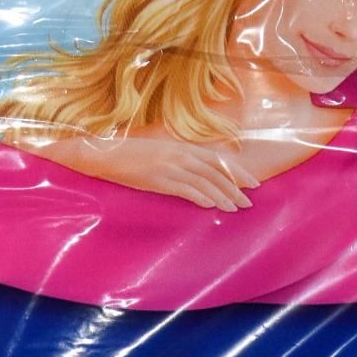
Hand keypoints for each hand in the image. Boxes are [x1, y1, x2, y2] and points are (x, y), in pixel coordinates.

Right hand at [56, 135, 257, 210]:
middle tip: (248, 202)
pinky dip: (200, 196)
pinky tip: (212, 205)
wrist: (103, 154)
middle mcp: (179, 155)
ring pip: (204, 182)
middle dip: (234, 187)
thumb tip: (196, 175)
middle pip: (215, 172)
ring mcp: (169, 166)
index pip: (217, 159)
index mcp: (181, 147)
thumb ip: (178, 161)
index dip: (237, 172)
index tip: (252, 183)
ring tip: (235, 208)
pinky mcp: (157, 179)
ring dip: (222, 196)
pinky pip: (184, 188)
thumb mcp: (159, 153)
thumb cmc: (130, 156)